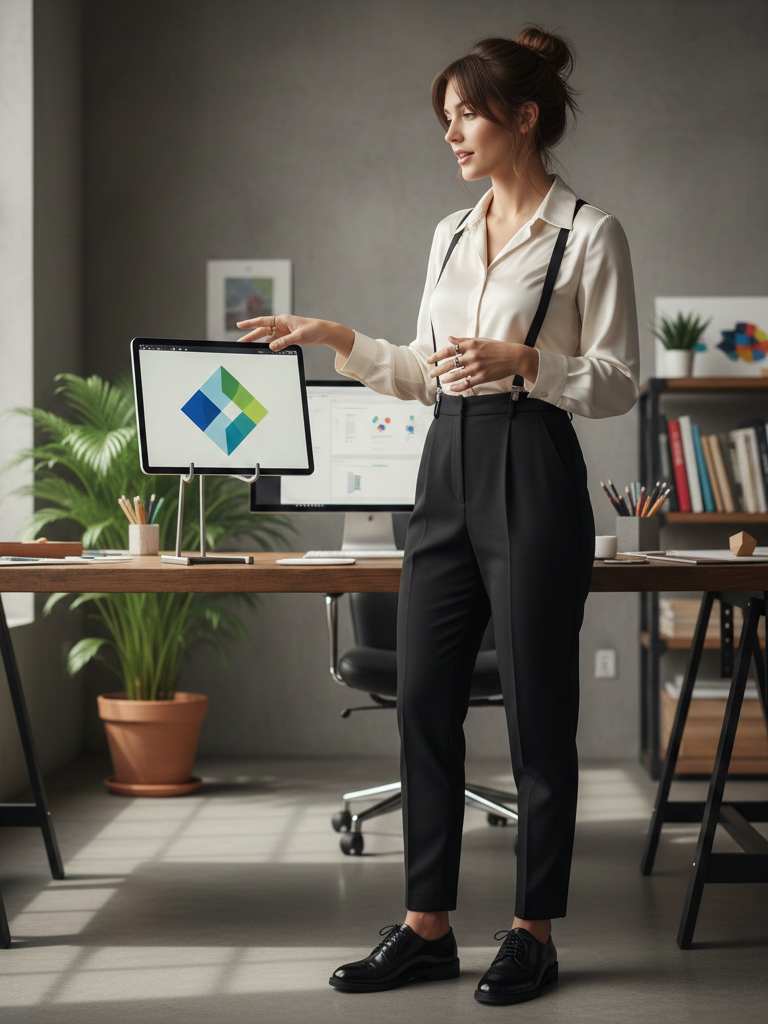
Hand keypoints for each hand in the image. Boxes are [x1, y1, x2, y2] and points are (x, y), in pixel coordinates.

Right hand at [236, 314, 353, 357]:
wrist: (325, 332)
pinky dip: (270, 346)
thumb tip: (271, 347)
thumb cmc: (314, 329)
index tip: (239, 325)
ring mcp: (284, 331)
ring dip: (259, 342)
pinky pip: (276, 342)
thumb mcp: (299, 336)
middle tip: (240, 342)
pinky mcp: (288, 338)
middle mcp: (282, 325)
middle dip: (251, 336)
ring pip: (268, 337)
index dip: (250, 323)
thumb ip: (285, 342)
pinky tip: (264, 349)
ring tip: (248, 347)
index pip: (263, 321)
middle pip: (262, 330)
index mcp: (283, 320)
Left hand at [426, 336, 538, 391]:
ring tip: (442, 381)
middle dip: (438, 370)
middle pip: (450, 363)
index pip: (449, 350)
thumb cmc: (496, 348)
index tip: (429, 360)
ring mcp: (477, 367)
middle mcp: (472, 355)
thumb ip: (464, 340)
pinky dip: (457, 387)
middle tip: (431, 374)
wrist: (514, 357)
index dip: (437, 356)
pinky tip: (451, 388)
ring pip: (456, 375)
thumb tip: (449, 338)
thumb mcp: (480, 340)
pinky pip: (466, 383)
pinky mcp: (482, 377)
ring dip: (446, 378)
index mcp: (471, 345)